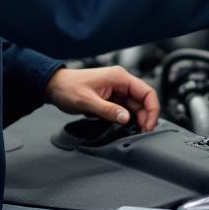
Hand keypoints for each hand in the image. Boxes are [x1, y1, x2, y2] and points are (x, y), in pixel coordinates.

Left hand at [44, 66, 159, 131]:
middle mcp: (120, 82)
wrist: (55, 86)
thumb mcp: (87, 101)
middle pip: (143, 100)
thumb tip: (126, 118)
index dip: (152, 109)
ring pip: (136, 105)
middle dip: (147, 116)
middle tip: (143, 132)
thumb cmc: (68, 87)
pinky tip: (127, 126)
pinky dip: (129, 118)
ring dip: (139, 118)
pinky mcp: (111, 97)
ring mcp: (116, 90)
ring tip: (137, 131)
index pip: (146, 92)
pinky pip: (126, 108)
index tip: (149, 125)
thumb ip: (108, 110)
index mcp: (119, 77)